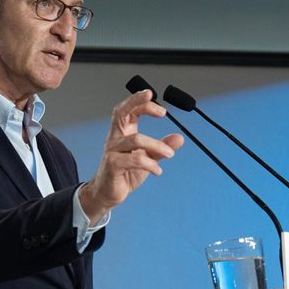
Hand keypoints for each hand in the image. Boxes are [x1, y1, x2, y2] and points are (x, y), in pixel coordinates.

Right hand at [78, 89, 184, 220]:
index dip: (138, 100)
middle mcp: (115, 138)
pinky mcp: (112, 165)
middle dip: (138, 104)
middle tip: (161, 110)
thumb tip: (179, 138)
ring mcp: (112, 151)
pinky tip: (157, 170)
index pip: (127, 110)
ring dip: (157, 146)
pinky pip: (134, 159)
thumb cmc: (125, 173)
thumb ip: (161, 148)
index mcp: (122, 132)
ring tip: (170, 154)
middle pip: (121, 113)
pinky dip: (150, 164)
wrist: (108, 193)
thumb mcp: (148, 159)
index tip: (152, 95)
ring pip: (136, 139)